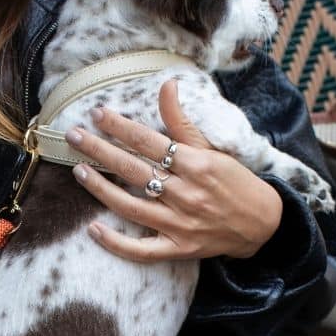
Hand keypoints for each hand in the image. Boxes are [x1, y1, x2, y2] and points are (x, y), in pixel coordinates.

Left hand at [65, 79, 282, 262]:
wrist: (262, 224)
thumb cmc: (235, 182)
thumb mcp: (213, 148)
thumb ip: (183, 121)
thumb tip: (166, 84)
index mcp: (196, 164)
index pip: (149, 141)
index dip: (120, 126)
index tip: (97, 113)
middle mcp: (186, 193)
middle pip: (133, 169)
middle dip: (100, 150)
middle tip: (73, 136)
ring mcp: (180, 224)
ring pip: (131, 207)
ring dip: (101, 189)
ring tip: (78, 172)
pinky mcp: (178, 249)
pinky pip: (141, 250)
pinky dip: (116, 243)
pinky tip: (93, 230)